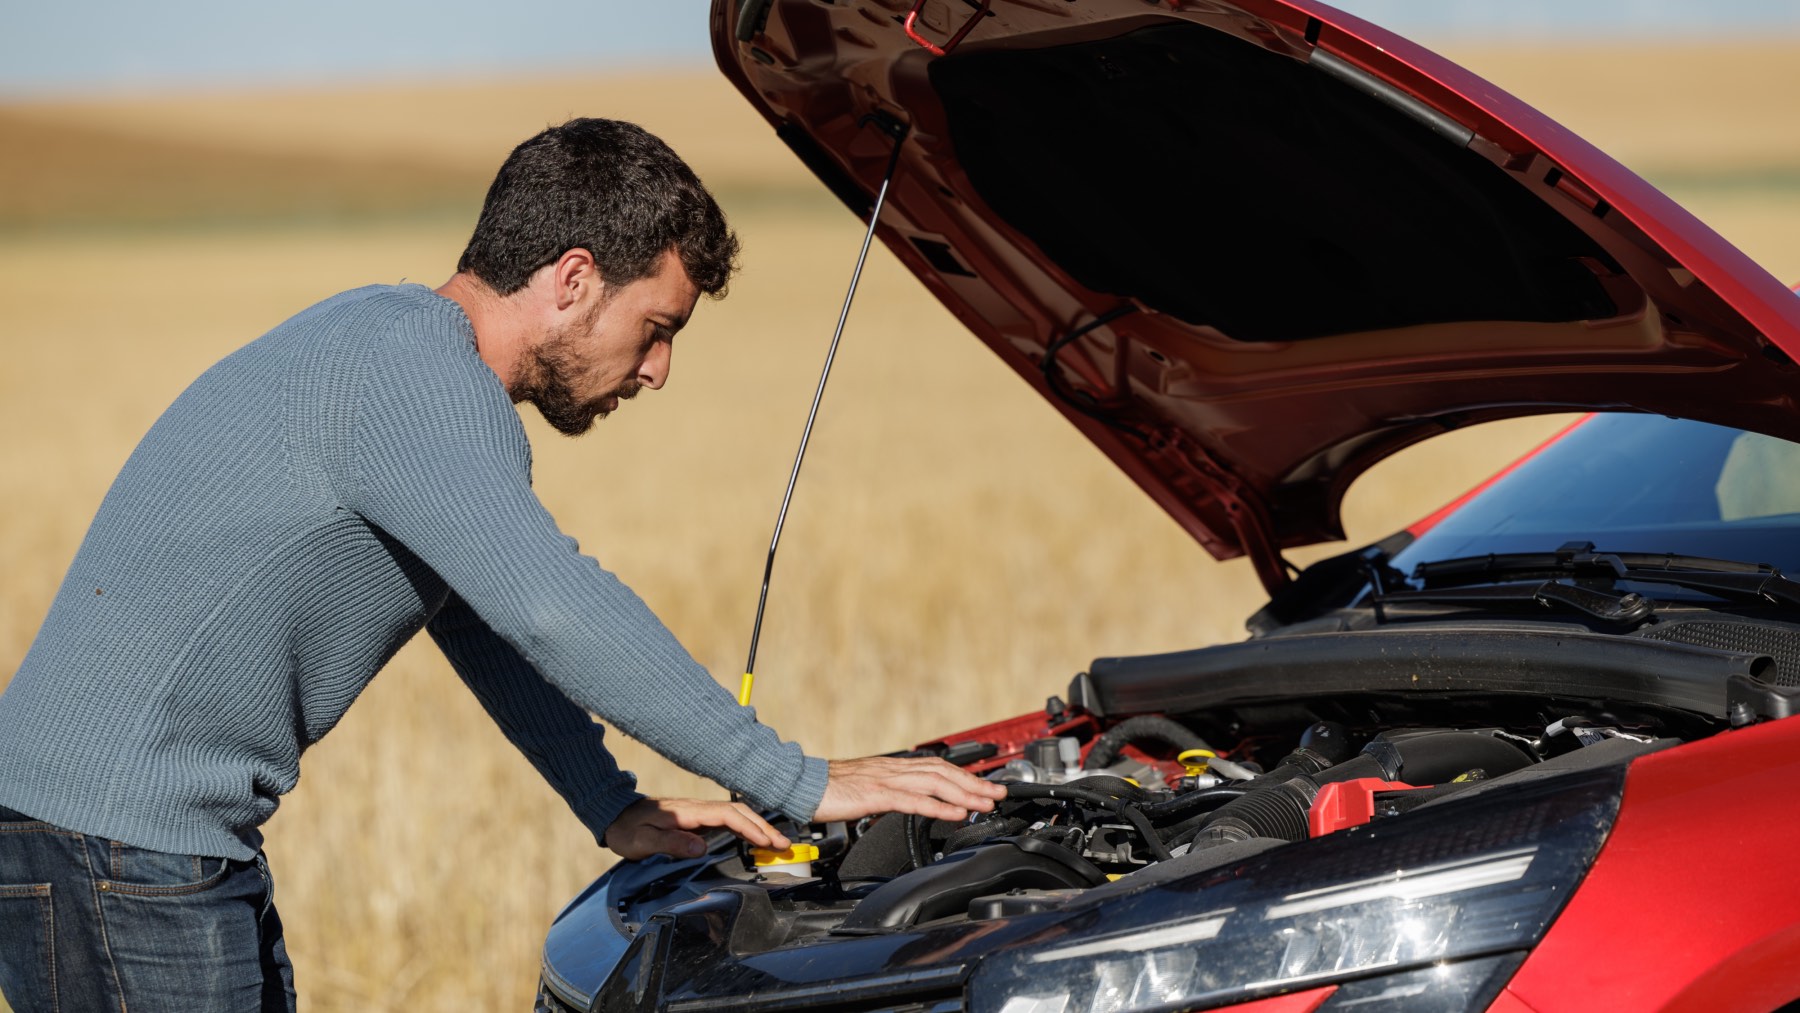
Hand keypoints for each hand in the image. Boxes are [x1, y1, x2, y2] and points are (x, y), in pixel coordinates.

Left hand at [602, 798, 790, 859]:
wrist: (616, 815)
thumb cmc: (628, 830)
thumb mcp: (642, 840)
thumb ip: (670, 842)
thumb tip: (701, 847)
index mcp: (689, 812)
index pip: (728, 816)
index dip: (749, 828)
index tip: (766, 843)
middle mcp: (699, 809)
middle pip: (740, 813)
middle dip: (764, 827)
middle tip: (785, 845)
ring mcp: (700, 813)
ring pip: (738, 815)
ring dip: (759, 828)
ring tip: (778, 844)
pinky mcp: (699, 820)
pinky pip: (730, 821)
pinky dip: (748, 829)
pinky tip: (756, 839)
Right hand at [813, 755, 1007, 823]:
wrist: (800, 785)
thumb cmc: (829, 790)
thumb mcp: (867, 789)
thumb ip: (891, 793)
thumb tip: (912, 801)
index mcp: (893, 767)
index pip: (938, 768)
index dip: (965, 776)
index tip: (986, 787)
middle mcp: (894, 769)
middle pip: (943, 772)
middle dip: (975, 783)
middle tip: (1000, 795)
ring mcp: (885, 779)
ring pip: (934, 783)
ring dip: (965, 794)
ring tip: (986, 804)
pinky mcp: (875, 794)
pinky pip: (912, 800)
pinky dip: (938, 806)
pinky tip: (955, 813)